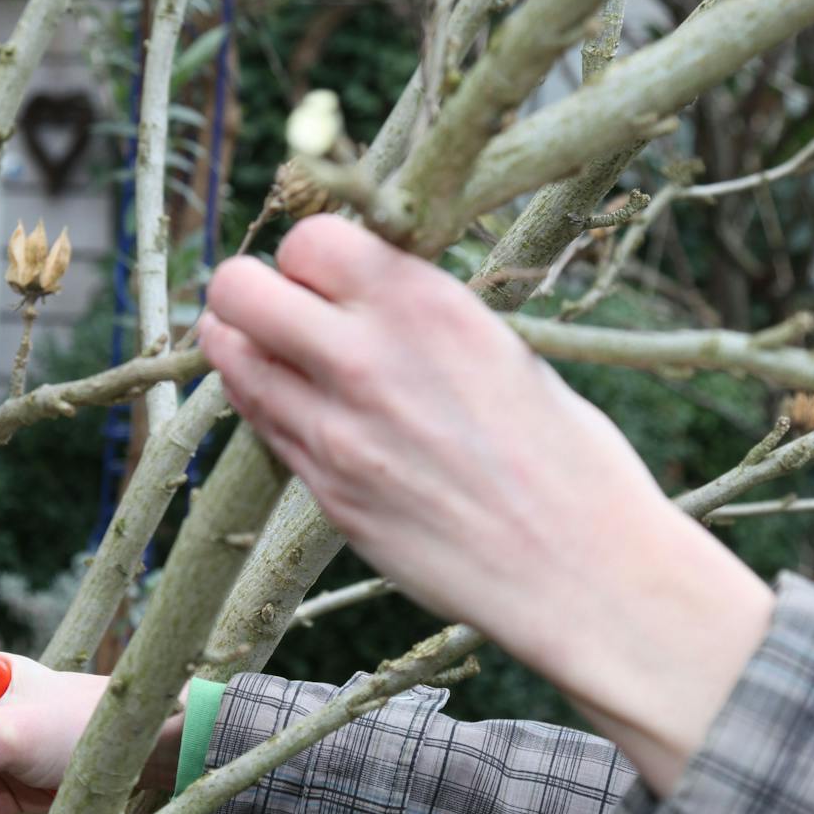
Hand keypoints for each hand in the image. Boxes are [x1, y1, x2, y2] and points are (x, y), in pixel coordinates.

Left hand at [201, 215, 773, 792]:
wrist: (582, 574)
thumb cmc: (569, 459)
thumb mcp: (505, 351)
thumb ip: (421, 317)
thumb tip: (367, 292)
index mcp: (427, 307)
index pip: (310, 239)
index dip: (312, 254)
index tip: (331, 273)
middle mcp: (367, 360)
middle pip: (238, 290)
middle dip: (249, 290)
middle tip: (279, 306)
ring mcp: (335, 432)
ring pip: (231, 360)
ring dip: (243, 347)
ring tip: (281, 356)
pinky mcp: (326, 493)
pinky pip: (263, 425)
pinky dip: (268, 405)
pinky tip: (303, 408)